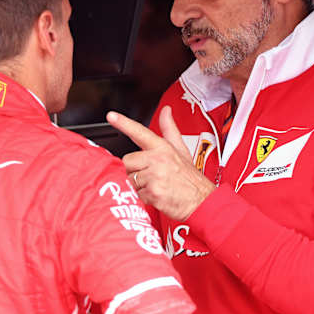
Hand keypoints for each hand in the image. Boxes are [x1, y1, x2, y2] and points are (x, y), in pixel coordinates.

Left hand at [106, 106, 214, 220]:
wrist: (202, 201)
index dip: (124, 123)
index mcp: (163, 147)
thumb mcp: (182, 149)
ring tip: (156, 185)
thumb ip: (169, 129)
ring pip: (130, 179)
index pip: (140, 132)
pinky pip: (136, 194)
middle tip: (151, 175)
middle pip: (127, 162)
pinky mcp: (153, 192)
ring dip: (139, 186)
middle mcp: (158, 159)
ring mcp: (155, 175)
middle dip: (134, 170)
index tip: (111, 116)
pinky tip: (157, 195)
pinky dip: (144, 197)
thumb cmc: (190, 177)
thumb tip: (166, 111)